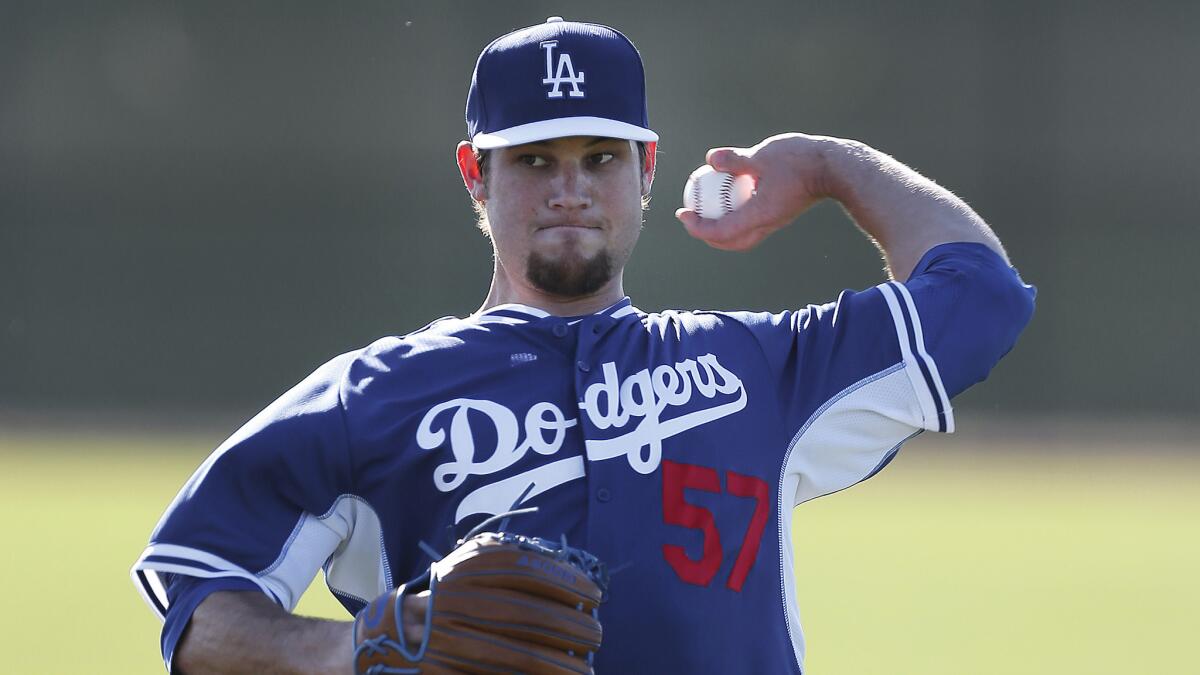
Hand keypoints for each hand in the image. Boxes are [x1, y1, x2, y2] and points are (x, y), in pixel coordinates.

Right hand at [353, 531, 607, 674]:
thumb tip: (560, 570)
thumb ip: (499, 558)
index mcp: (459, 573)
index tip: (593, 594)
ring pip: (514, 655)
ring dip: (557, 664)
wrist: (383, 640)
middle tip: (597, 634)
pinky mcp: (442, 674)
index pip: (522, 571)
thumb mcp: (461, 567)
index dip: (564, 582)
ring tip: (586, 669)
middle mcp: (452, 604)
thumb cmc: (437, 599)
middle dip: (569, 626)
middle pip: (524, 615)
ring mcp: (445, 643)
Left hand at [676, 133, 838, 250]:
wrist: (835, 169)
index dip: (698, 227)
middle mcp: (767, 223)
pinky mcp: (781, 213)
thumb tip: (710, 160)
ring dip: (722, 230)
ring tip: (707, 212)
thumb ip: (735, 159)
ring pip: (743, 237)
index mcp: (760, 214)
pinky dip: (736, 218)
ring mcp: (776, 220)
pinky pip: (753, 223)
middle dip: (707, 236)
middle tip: (691, 219)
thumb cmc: (802, 160)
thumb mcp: (763, 154)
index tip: (683, 214)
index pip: (722, 231)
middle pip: (731, 242)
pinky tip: (730, 197)